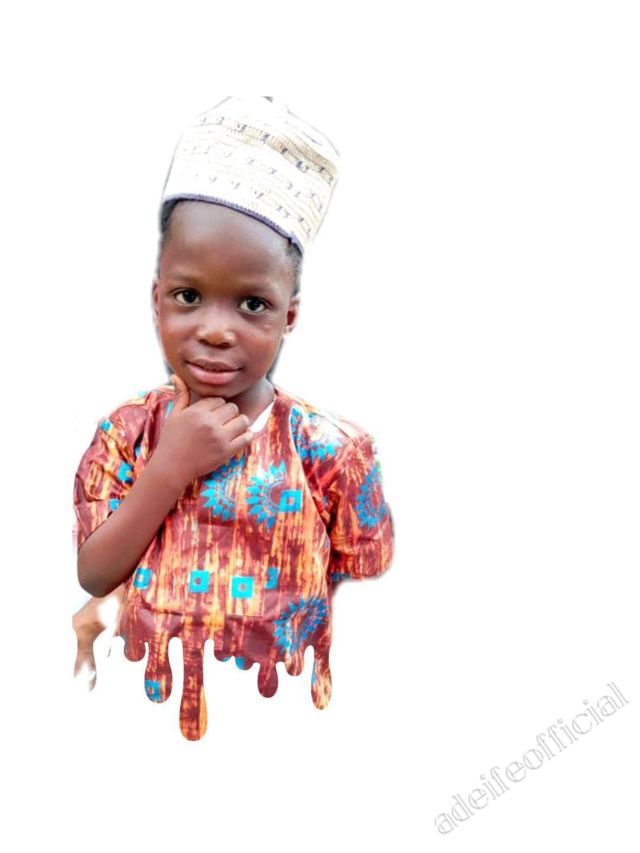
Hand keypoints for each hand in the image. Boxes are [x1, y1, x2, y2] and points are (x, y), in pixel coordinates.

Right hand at [151, 374, 254, 488]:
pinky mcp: (226, 452)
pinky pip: (246, 438)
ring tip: (234, 427)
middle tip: (225, 420)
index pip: (219, 399)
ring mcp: (219, 437)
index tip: (214, 413)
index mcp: (197, 412)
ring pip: (243, 420)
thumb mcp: (174, 416)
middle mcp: (209, 423)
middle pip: (232, 408)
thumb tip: (176, 375)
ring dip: (241, 422)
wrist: (171, 467)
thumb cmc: (171, 440)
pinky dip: (247, 435)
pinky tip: (241, 436)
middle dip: (230, 413)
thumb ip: (180, 395)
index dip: (218, 405)